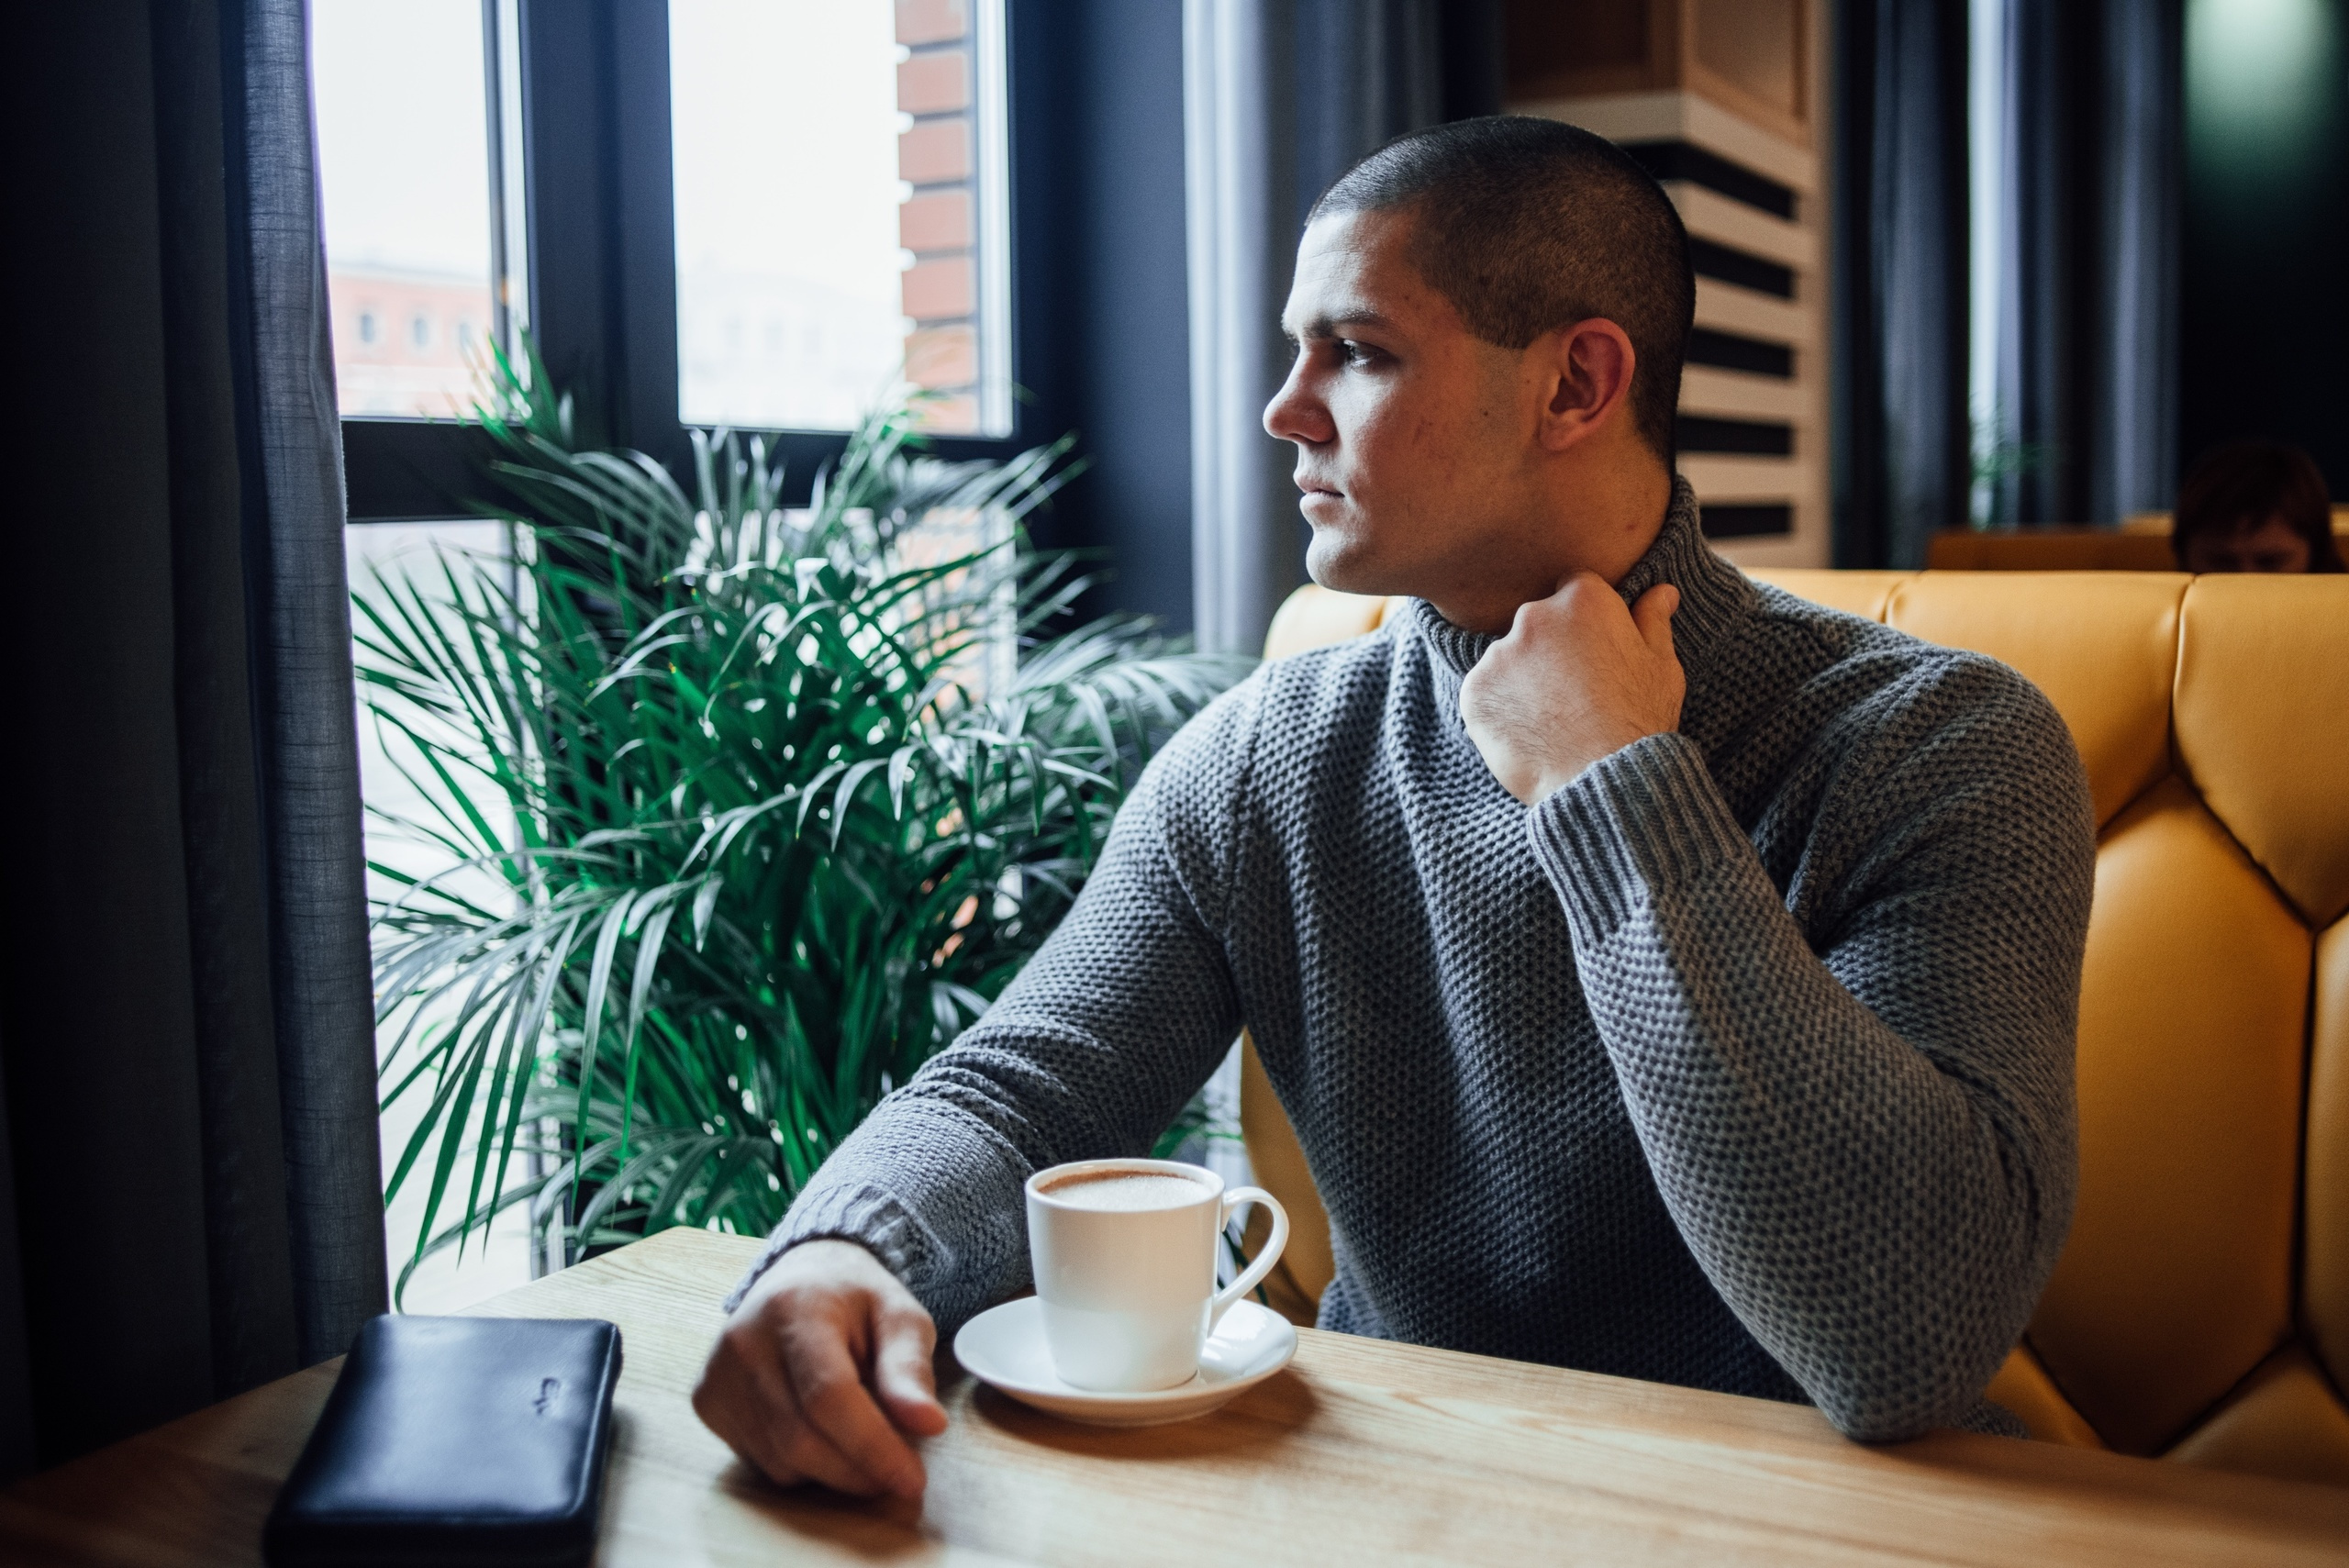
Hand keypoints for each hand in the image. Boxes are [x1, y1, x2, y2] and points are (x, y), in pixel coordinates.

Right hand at [692, 1238, 946, 1497]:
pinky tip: (818, 1427)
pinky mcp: (706, 1400)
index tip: (912, 1481)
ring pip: (781, 1461)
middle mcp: (744, 1341)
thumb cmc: (856, 1302)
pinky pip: (761, 1461)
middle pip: (802, 1439)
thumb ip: (910, 1370)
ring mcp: (717, 1373)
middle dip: (858, 1471)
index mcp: (796, 1308)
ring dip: (832, 1469)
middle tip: (897, 1473)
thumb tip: (928, 1425)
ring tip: (858, 1432)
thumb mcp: (900, 1318)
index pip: (829, 1396)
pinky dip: (801, 1463)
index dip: (872, 1447)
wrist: (800, 1276)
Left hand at [1458, 573, 1684, 803]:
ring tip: (1551, 719)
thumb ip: (1652, 622)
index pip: (1573, 590)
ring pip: (1508, 659)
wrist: (1603, 779)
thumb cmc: (1640, 722)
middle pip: (1537, 622)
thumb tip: (1662, 591)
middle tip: (1573, 693)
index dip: (1584, 622)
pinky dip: (1500, 709)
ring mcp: (1500, 654)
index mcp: (1584, 600)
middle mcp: (1535, 617)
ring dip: (1522, 680)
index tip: (1591, 652)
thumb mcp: (1661, 667)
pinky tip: (1529, 733)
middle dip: (1550, 648)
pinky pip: (1485, 692)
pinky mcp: (1474, 690)